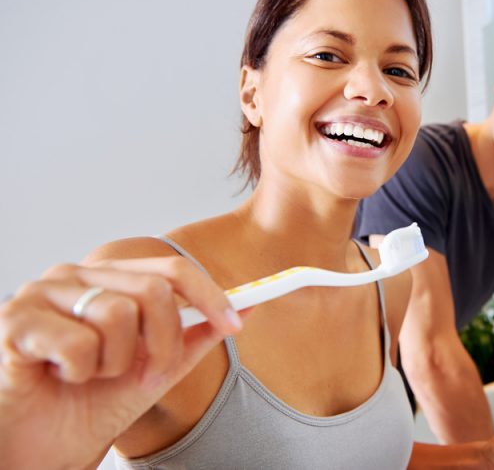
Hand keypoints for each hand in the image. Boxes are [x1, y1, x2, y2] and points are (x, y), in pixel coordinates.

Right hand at [0, 257, 241, 469]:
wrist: (44, 447)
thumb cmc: (92, 402)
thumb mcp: (158, 366)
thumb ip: (197, 335)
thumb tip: (248, 308)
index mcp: (111, 279)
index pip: (172, 269)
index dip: (209, 294)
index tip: (235, 322)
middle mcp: (78, 275)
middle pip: (154, 290)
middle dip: (162, 345)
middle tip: (146, 376)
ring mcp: (43, 292)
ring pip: (117, 314)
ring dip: (114, 363)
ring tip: (90, 375)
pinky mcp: (15, 320)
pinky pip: (79, 343)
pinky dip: (80, 372)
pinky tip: (60, 376)